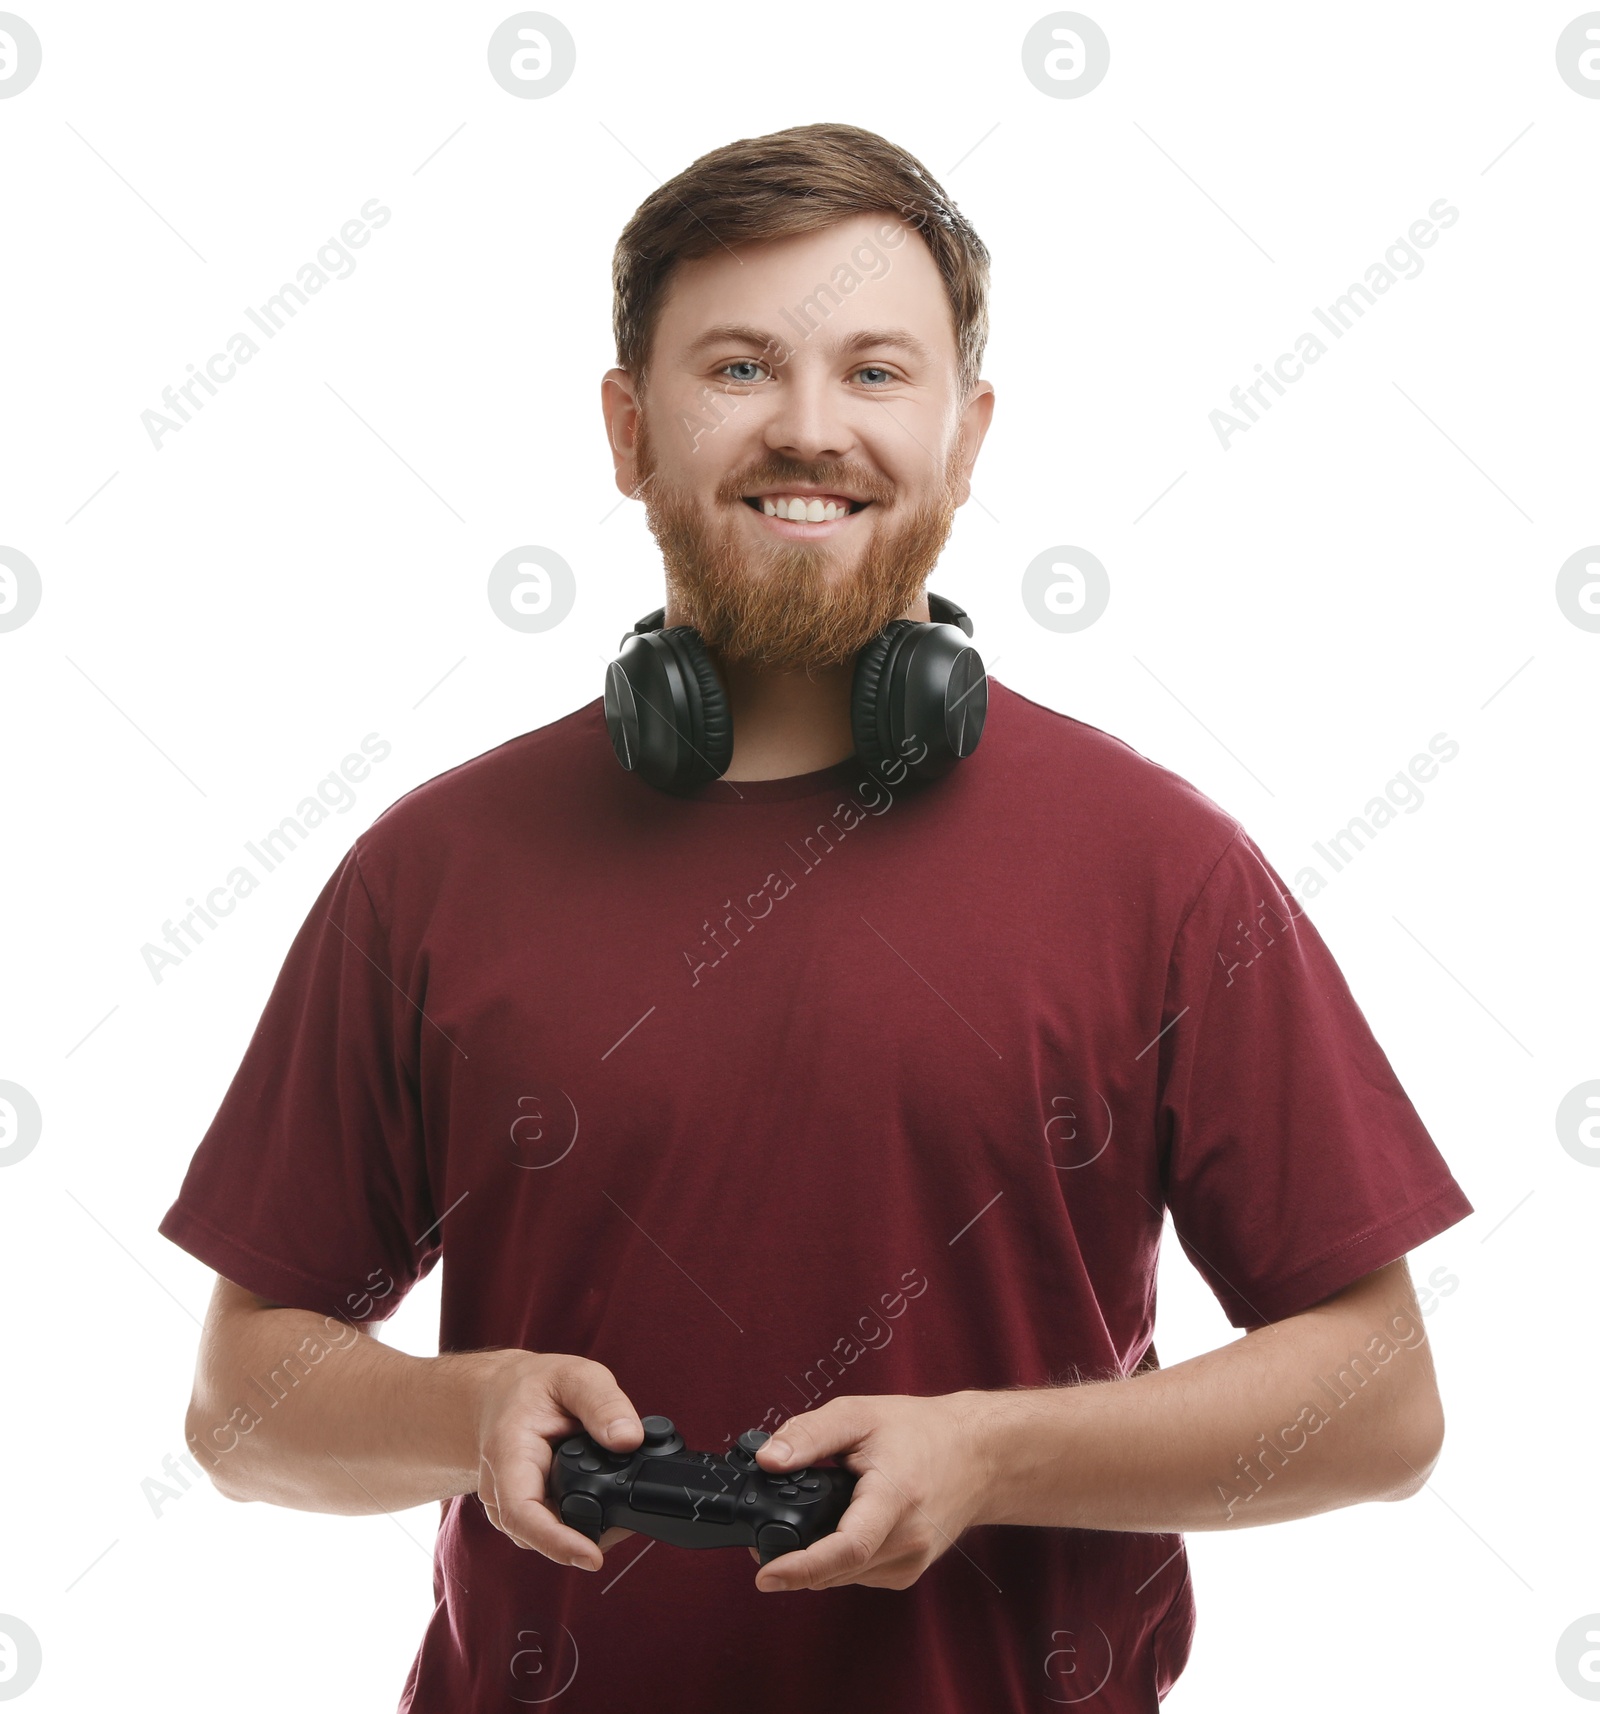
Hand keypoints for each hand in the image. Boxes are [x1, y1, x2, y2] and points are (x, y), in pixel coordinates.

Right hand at [473, 1350, 642, 1569]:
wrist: (499, 1393)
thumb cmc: (533, 1385)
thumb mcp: (574, 1376)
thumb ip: (603, 1404)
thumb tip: (629, 1439)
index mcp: (508, 1454)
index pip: (522, 1512)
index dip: (556, 1542)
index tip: (592, 1558)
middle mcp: (501, 1488)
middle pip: (540, 1533)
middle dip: (587, 1538)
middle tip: (630, 1521)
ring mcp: (509, 1504)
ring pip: (548, 1534)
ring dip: (586, 1530)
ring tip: (621, 1507)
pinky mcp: (524, 1510)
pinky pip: (551, 1526)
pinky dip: (580, 1521)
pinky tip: (604, 1503)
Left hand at [749, 1392, 991, 1591]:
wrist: (979, 1455)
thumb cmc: (919, 1431)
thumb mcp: (859, 1414)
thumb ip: (809, 1434)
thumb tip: (767, 1460)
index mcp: (895, 1497)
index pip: (848, 1547)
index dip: (803, 1567)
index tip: (766, 1575)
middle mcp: (908, 1539)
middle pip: (836, 1567)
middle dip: (793, 1559)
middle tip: (762, 1535)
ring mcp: (912, 1561)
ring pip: (843, 1576)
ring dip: (815, 1560)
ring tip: (802, 1520)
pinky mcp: (910, 1571)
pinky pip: (858, 1574)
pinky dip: (838, 1559)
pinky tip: (840, 1527)